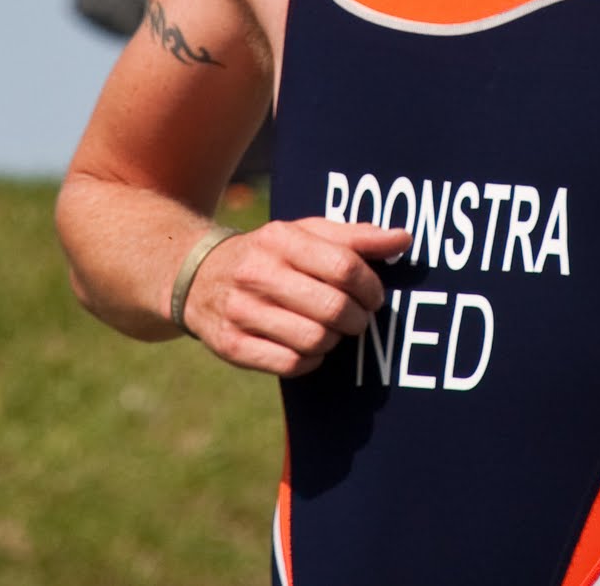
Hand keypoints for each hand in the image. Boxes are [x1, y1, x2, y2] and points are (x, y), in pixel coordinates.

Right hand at [183, 218, 411, 376]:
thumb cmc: (268, 255)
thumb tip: (404, 239)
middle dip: (356, 319)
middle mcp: (257, 273)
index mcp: (280, 239)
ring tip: (328, 329)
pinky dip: (310, 360)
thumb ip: (355, 237)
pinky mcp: (232, 345)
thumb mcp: (305, 234)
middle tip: (356, 318)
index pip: (345, 267)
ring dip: (333, 340)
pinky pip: (292, 365)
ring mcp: (241, 311)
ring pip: (315, 340)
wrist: (195, 276)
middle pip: (333, 308)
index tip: (374, 296)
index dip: (371, 287)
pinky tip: (307, 346)